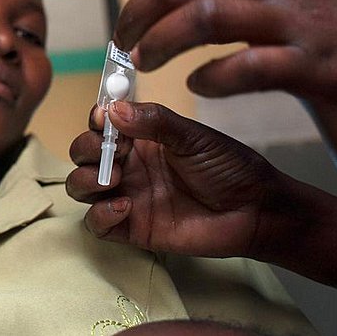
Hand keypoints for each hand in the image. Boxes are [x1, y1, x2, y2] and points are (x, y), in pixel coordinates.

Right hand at [67, 101, 284, 257]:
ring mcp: (128, 194)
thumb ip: (154, 121)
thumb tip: (114, 109)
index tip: (102, 117)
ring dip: (85, 179)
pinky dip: (100, 215)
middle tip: (108, 150)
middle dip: (86, 148)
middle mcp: (129, 164)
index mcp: (141, 137)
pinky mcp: (132, 227)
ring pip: (81, 186)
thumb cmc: (228, 168)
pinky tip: (124, 206)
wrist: (254, 211)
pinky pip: (96, 224)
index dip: (96, 118)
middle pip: (83, 153)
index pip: (102, 123)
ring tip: (112, 178)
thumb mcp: (193, 137)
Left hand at [114, 0, 336, 105]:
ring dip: (161, 43)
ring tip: (144, 64)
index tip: (132, 18)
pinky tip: (197, 86)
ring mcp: (288, 18)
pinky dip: (211, 78)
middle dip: (137, 16)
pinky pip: (244, 67)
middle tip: (123, 45)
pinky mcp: (308, 60)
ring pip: (202, 18)